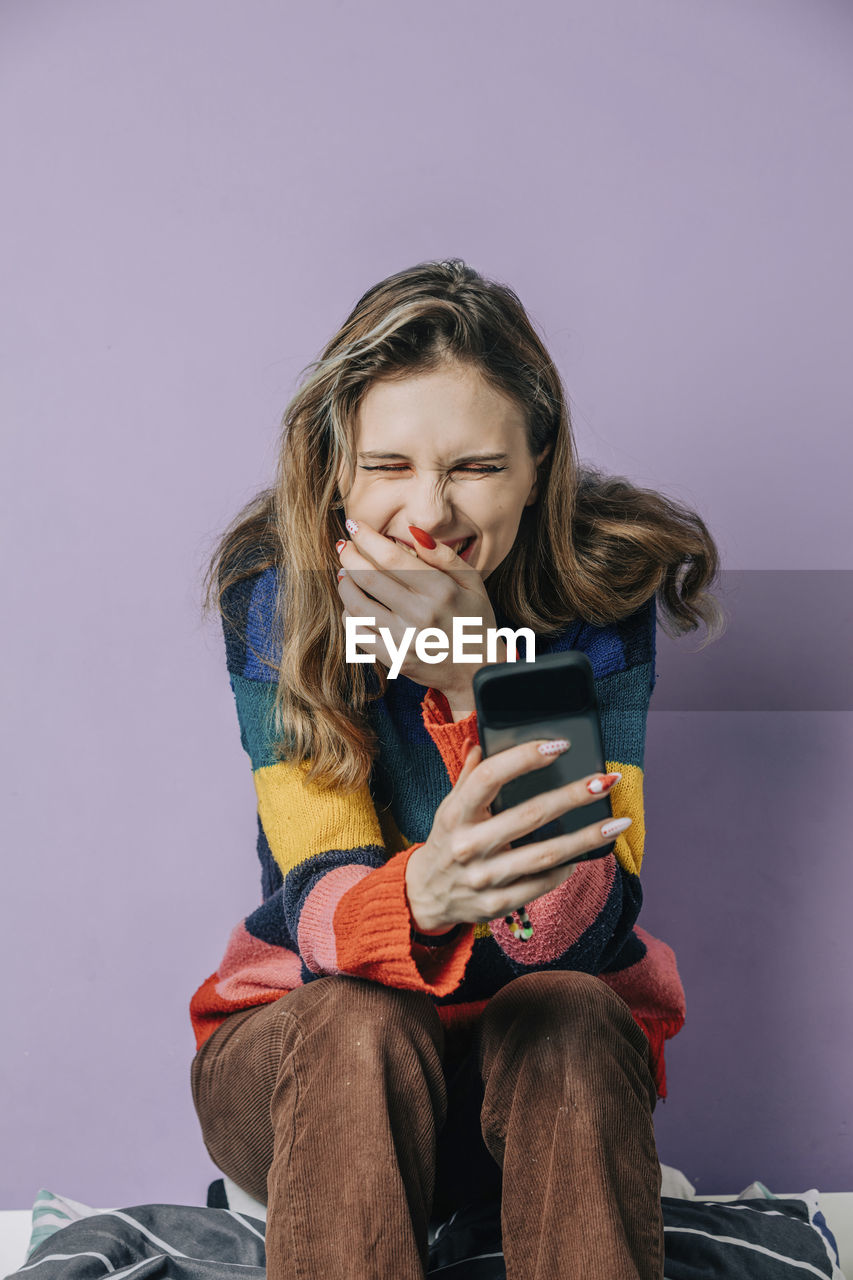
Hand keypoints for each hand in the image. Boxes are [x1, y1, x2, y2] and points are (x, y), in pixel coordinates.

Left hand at [336, 518, 500, 699]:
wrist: (478, 671)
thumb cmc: (475, 621)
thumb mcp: (472, 582)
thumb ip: (444, 555)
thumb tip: (412, 530)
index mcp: (440, 590)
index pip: (392, 558)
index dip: (367, 538)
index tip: (354, 525)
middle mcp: (420, 614)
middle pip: (368, 577)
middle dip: (349, 556)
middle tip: (343, 546)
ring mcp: (405, 639)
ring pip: (357, 605)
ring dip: (344, 584)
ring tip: (345, 574)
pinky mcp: (395, 659)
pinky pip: (358, 634)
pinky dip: (349, 615)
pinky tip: (352, 605)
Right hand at [404, 739, 626, 933]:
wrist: (425, 895)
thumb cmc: (446, 841)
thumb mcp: (449, 807)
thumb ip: (469, 777)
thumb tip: (483, 744)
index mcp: (455, 813)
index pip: (490, 778)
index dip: (524, 758)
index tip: (558, 746)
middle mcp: (468, 844)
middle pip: (529, 815)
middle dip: (572, 796)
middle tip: (605, 781)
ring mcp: (483, 877)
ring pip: (545, 854)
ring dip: (586, 837)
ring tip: (617, 823)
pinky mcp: (497, 903)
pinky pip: (541, 885)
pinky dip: (566, 869)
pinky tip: (587, 855)